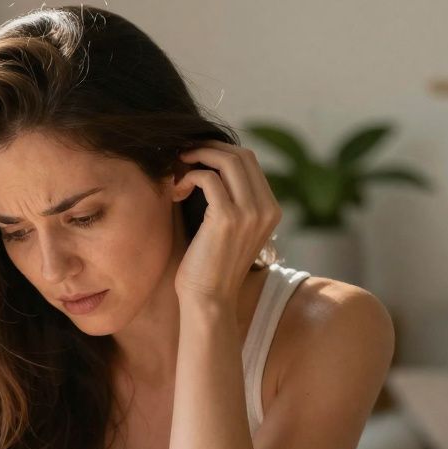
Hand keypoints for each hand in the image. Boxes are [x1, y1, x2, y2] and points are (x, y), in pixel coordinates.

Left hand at [172, 140, 281, 306]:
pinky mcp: (227, 218)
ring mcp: (250, 212)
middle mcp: (266, 209)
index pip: (250, 161)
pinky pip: (207, 178)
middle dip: (208, 148)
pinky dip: (188, 178)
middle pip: (241, 155)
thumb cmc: (211, 267)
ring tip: (178, 171)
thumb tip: (210, 169)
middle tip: (183, 155)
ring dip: (197, 159)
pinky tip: (176, 192)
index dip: (220, 151)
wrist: (209, 300)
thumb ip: (232, 201)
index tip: (196, 155)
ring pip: (226, 161)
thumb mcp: (231, 230)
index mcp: (271, 210)